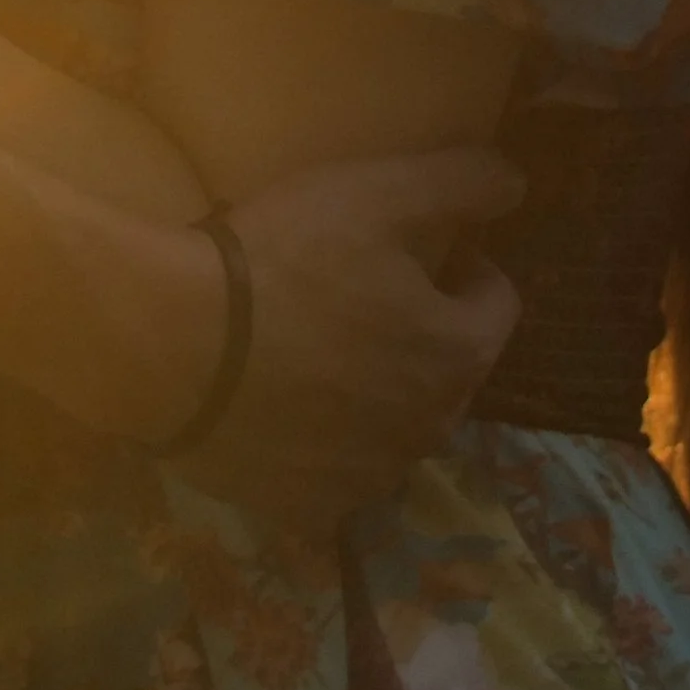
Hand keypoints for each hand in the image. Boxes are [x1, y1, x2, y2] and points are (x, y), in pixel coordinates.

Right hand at [174, 149, 519, 529]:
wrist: (171, 344)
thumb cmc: (284, 259)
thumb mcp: (377, 191)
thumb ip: (462, 181)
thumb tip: (518, 183)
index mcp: (457, 354)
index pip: (496, 302)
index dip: (460, 264)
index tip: (409, 244)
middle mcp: (430, 430)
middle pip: (447, 366)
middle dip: (421, 328)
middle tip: (356, 288)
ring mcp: (369, 478)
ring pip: (396, 422)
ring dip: (376, 387)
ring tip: (315, 343)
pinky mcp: (310, 509)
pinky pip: (338, 468)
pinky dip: (324, 439)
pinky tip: (282, 400)